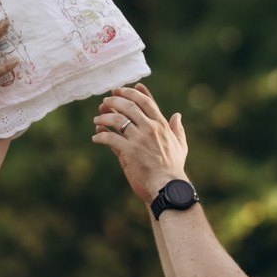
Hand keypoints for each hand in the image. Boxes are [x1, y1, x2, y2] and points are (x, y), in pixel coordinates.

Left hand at [93, 84, 188, 203]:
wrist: (168, 187)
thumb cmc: (174, 169)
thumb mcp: (180, 145)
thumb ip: (177, 129)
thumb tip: (177, 115)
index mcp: (161, 125)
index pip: (146, 102)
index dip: (132, 93)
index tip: (122, 89)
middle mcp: (150, 128)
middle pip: (129, 106)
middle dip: (115, 100)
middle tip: (106, 100)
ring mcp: (139, 139)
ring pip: (117, 120)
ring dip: (104, 117)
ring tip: (97, 118)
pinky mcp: (129, 151)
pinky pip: (110, 138)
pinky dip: (101, 136)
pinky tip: (96, 138)